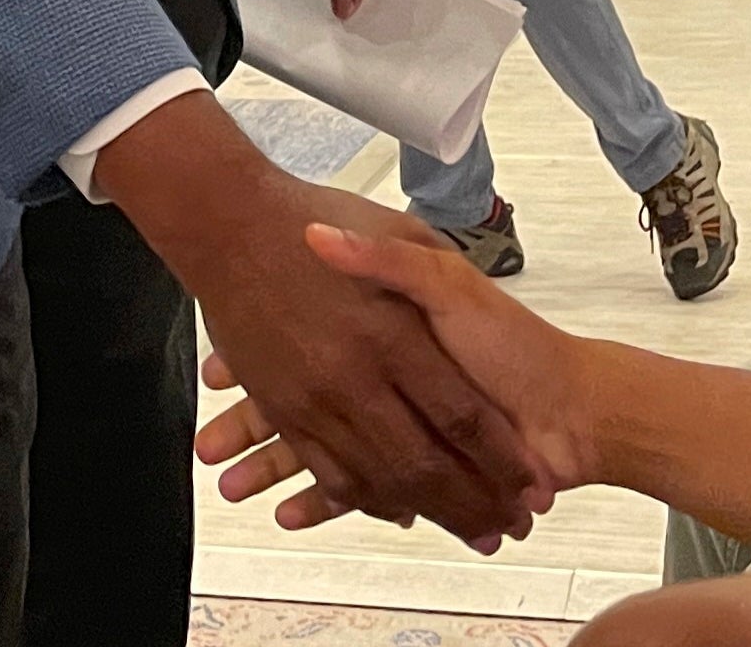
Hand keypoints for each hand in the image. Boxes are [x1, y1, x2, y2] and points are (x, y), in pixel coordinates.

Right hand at [103, 100, 547, 546]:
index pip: (462, 415)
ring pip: (380, 477)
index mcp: (394, 331)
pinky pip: (328, 470)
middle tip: (505, 529)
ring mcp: (315, 396)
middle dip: (472, 504)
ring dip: (428, 513)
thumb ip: (435, 270)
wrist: (222, 220)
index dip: (499, 457)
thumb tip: (472, 303)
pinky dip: (363, 499)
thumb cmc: (311, 216)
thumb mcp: (395, 225)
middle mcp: (356, 373)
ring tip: (467, 535)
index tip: (528, 482)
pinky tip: (394, 512)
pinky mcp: (284, 405)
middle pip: (425, 463)